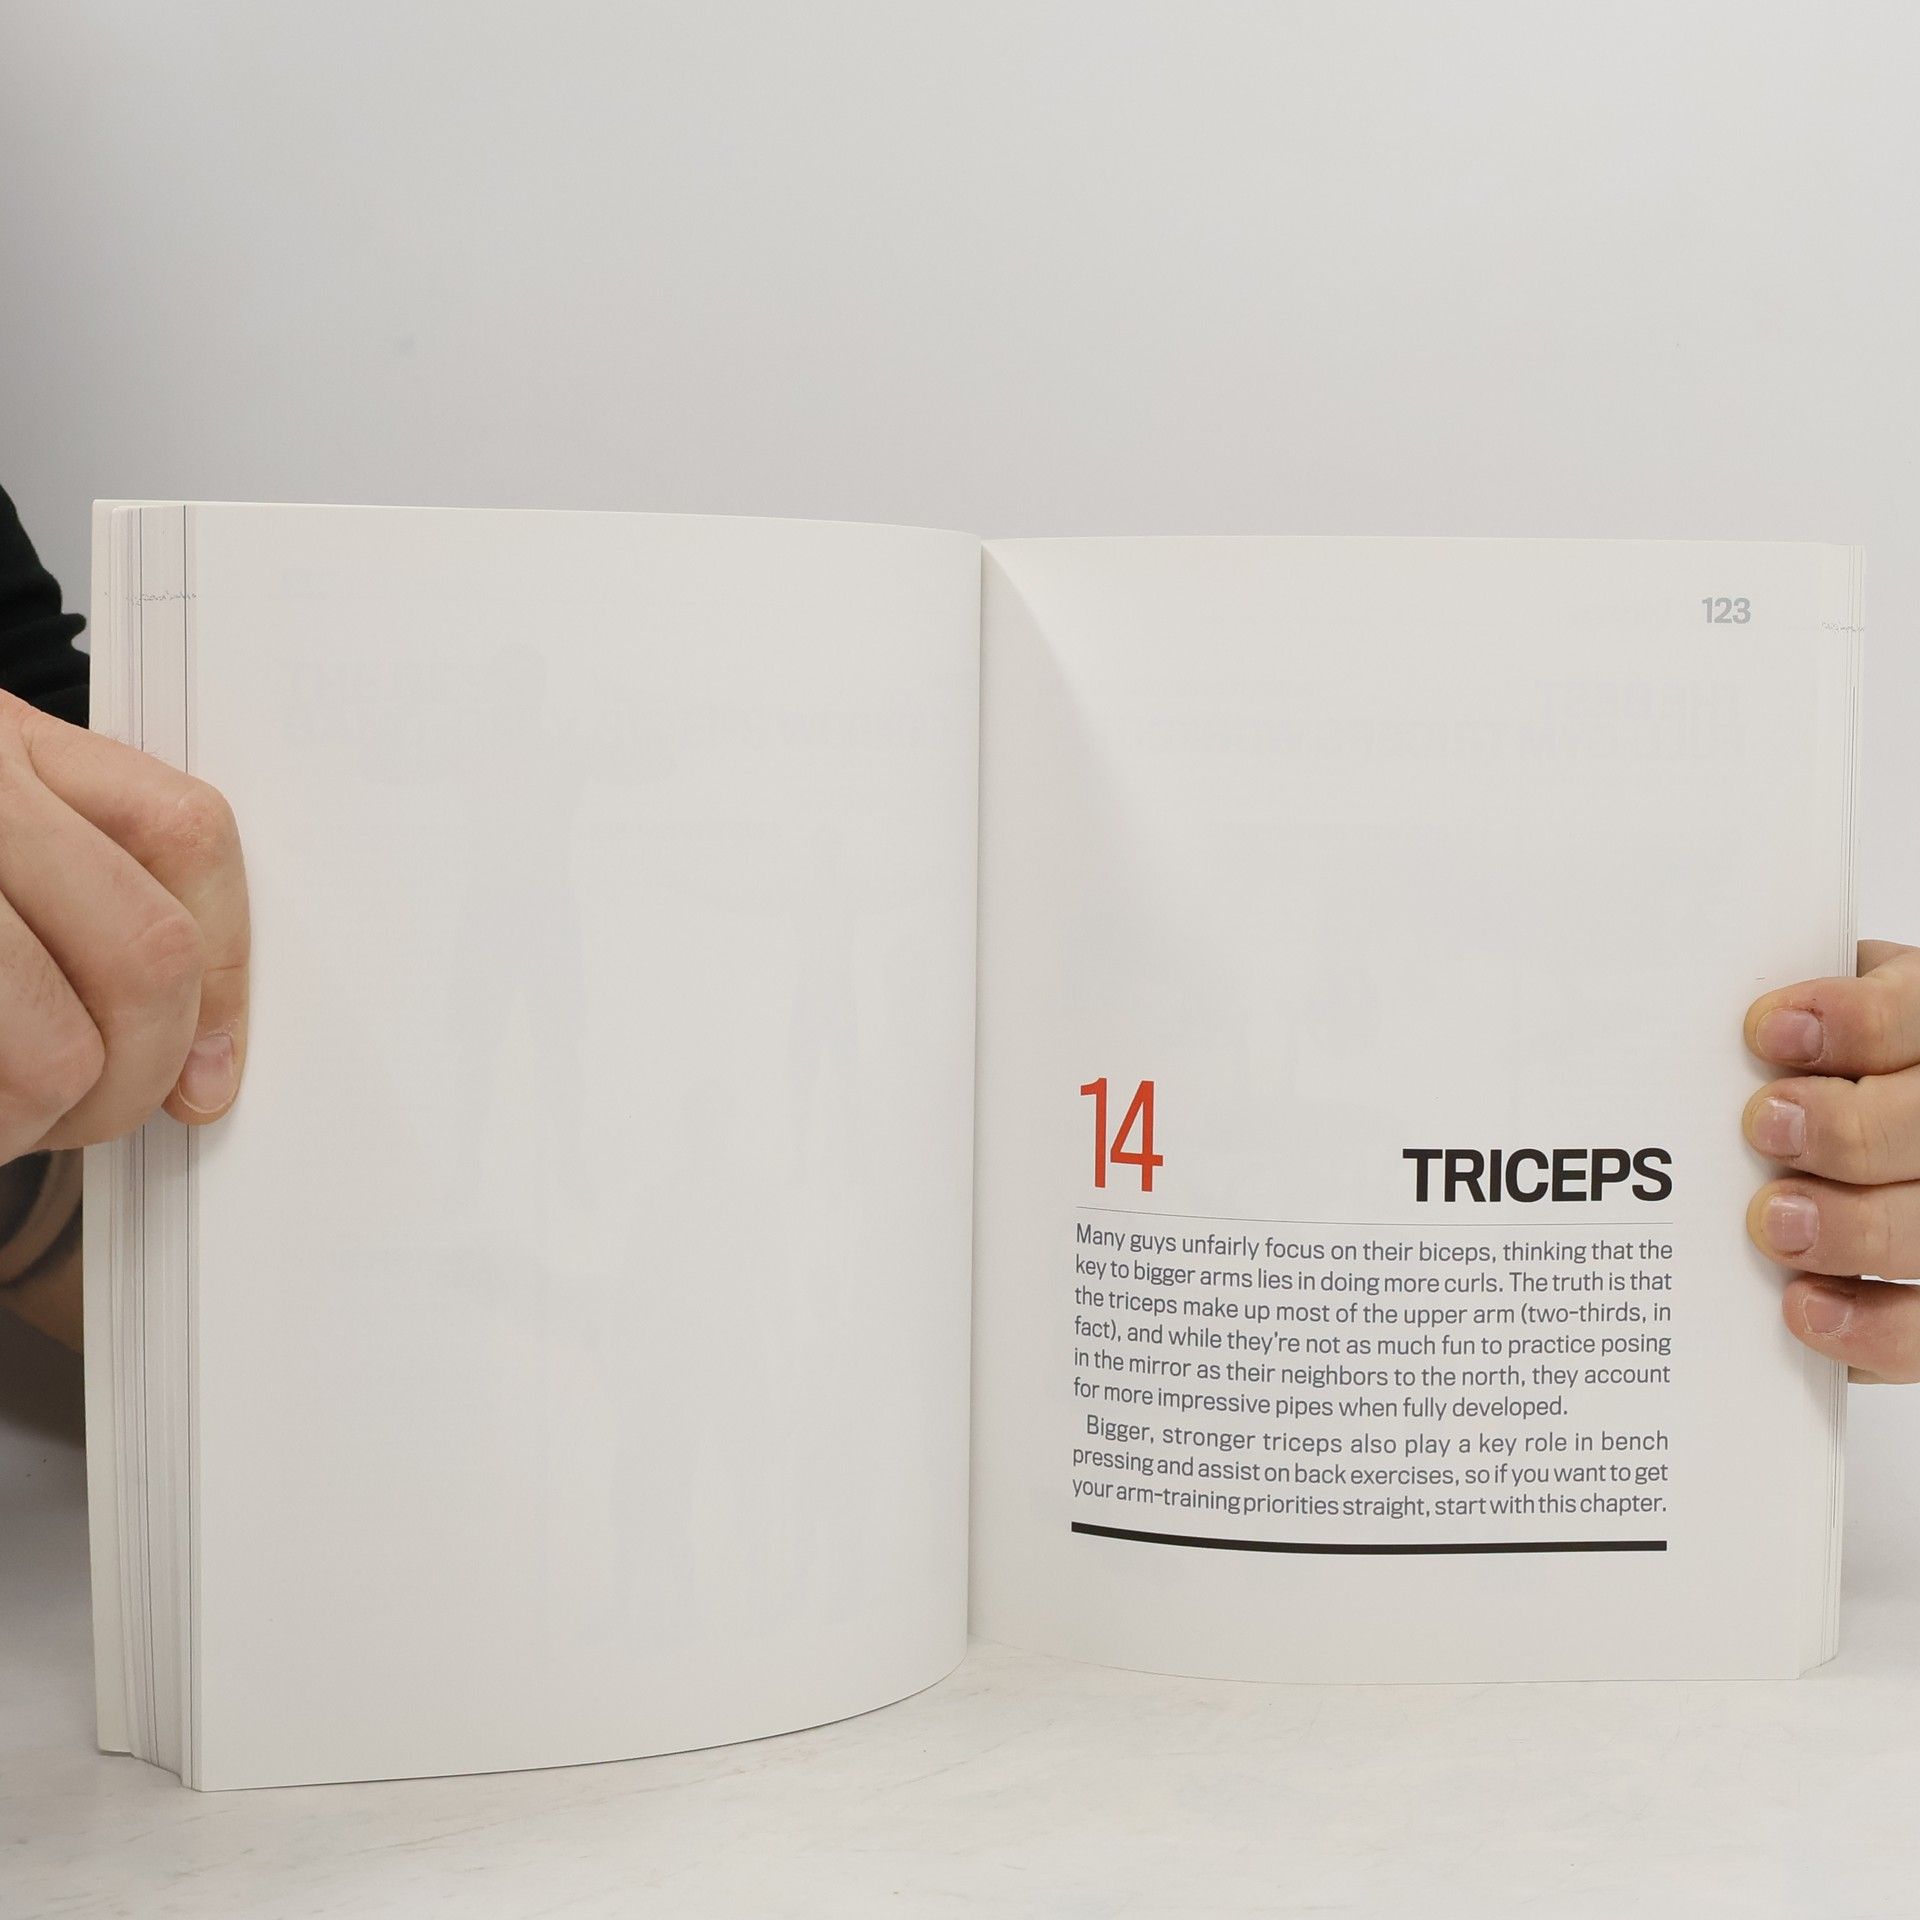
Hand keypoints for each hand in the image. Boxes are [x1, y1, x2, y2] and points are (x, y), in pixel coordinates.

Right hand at [0, 691, 247, 1158]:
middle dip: (141, 1072)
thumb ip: (81, 880)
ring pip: (54, 1054)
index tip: (215, 1069)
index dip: (227, 971)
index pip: (188, 834)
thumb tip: (204, 1053)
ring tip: (9, 1117)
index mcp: (10, 746)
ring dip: (43, 1121)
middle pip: (145, 954)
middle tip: (97, 1114)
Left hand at [1745, 941, 1919, 1380]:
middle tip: (1767, 1128)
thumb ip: (1778, 1026)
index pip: (1913, 1015)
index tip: (1769, 1032)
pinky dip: (1872, 1326)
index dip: (1857, 1022)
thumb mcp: (1803, 1027)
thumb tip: (1718, 1031)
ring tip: (1775, 1224)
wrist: (1849, 1139)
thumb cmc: (1804, 1079)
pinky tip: (1803, 1307)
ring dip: (1855, 1228)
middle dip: (1850, 1129)